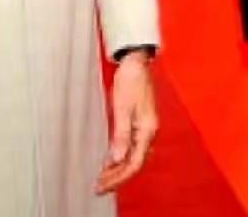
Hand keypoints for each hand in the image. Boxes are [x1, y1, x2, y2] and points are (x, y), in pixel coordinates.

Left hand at [95, 52, 157, 194]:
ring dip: (118, 169)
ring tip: (102, 178)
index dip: (118, 177)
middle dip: (117, 177)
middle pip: (135, 163)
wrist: (136, 61)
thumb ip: (120, 135)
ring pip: (133, 156)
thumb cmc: (131, 80)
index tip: (102, 185)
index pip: (134, 163)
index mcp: (148, 130)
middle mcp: (149, 132)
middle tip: (98, 186)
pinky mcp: (140, 123)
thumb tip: (117, 159)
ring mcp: (146, 128)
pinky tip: (110, 160)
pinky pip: (132, 147)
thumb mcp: (122, 107)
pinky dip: (120, 156)